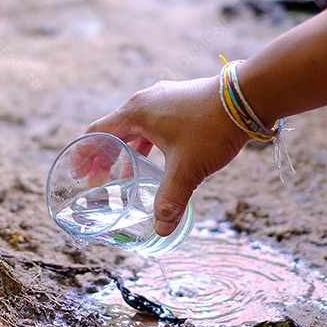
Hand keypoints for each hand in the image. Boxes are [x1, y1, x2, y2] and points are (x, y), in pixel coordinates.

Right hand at [85, 76, 248, 235]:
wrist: (249, 97)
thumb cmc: (212, 127)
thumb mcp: (188, 168)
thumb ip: (171, 199)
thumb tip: (162, 230)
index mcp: (137, 112)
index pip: (97, 133)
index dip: (84, 155)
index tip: (77, 174)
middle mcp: (146, 102)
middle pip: (113, 131)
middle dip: (103, 158)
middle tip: (97, 182)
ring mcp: (165, 99)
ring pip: (135, 128)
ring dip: (126, 152)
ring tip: (123, 177)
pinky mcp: (181, 102)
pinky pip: (153, 125)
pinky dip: (146, 145)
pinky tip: (156, 162)